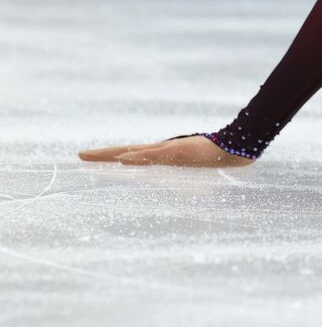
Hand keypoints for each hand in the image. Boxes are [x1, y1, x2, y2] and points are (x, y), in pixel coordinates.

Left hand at [77, 136, 254, 166]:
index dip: (113, 156)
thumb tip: (174, 179)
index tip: (93, 158)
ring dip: (114, 155)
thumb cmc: (218, 156)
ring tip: (92, 156)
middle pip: (128, 151)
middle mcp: (163, 151)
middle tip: (79, 155)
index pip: (133, 154)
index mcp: (165, 156)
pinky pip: (154, 156)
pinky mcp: (179, 151)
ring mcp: (170, 151)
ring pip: (136, 152)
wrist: (237, 147)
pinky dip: (139, 157)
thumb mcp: (197, 166)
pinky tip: (125, 159)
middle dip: (104, 154)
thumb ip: (185, 167)